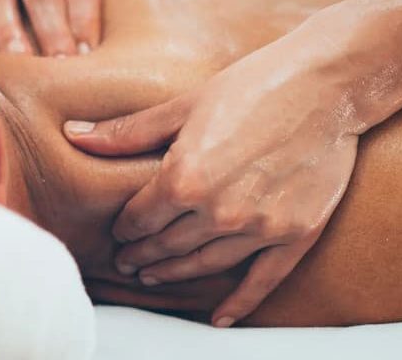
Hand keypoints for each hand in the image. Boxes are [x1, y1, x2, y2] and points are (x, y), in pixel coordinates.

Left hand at [63, 17, 360, 326]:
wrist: (326, 85)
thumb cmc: (254, 84)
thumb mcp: (185, 104)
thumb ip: (129, 132)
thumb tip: (75, 133)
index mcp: (185, 177)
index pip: (141, 217)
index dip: (126, 227)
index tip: (120, 232)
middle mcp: (218, 210)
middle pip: (168, 245)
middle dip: (143, 255)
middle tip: (127, 263)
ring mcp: (259, 227)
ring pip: (205, 264)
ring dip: (175, 274)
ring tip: (154, 276)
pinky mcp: (295, 234)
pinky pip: (261, 280)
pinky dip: (239, 303)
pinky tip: (220, 317)